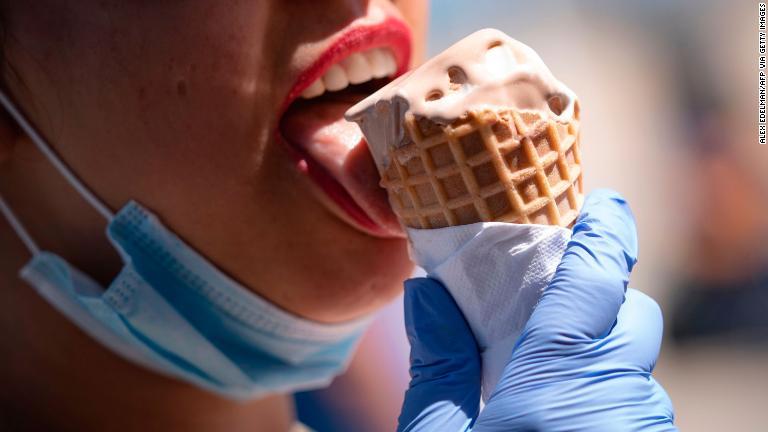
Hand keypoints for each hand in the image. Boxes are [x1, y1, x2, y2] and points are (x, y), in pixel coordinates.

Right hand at [397, 190, 675, 430]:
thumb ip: (437, 368)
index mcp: (553, 385)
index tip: (602, 205)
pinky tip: (560, 412)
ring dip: (599, 350)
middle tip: (548, 304)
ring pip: (635, 364)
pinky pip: (635, 403)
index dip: (604, 234)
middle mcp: (615, 403)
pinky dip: (605, 390)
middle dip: (599, 297)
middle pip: (631, 317)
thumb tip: (428, 293)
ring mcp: (640, 429)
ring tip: (544, 369)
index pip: (596, 283)